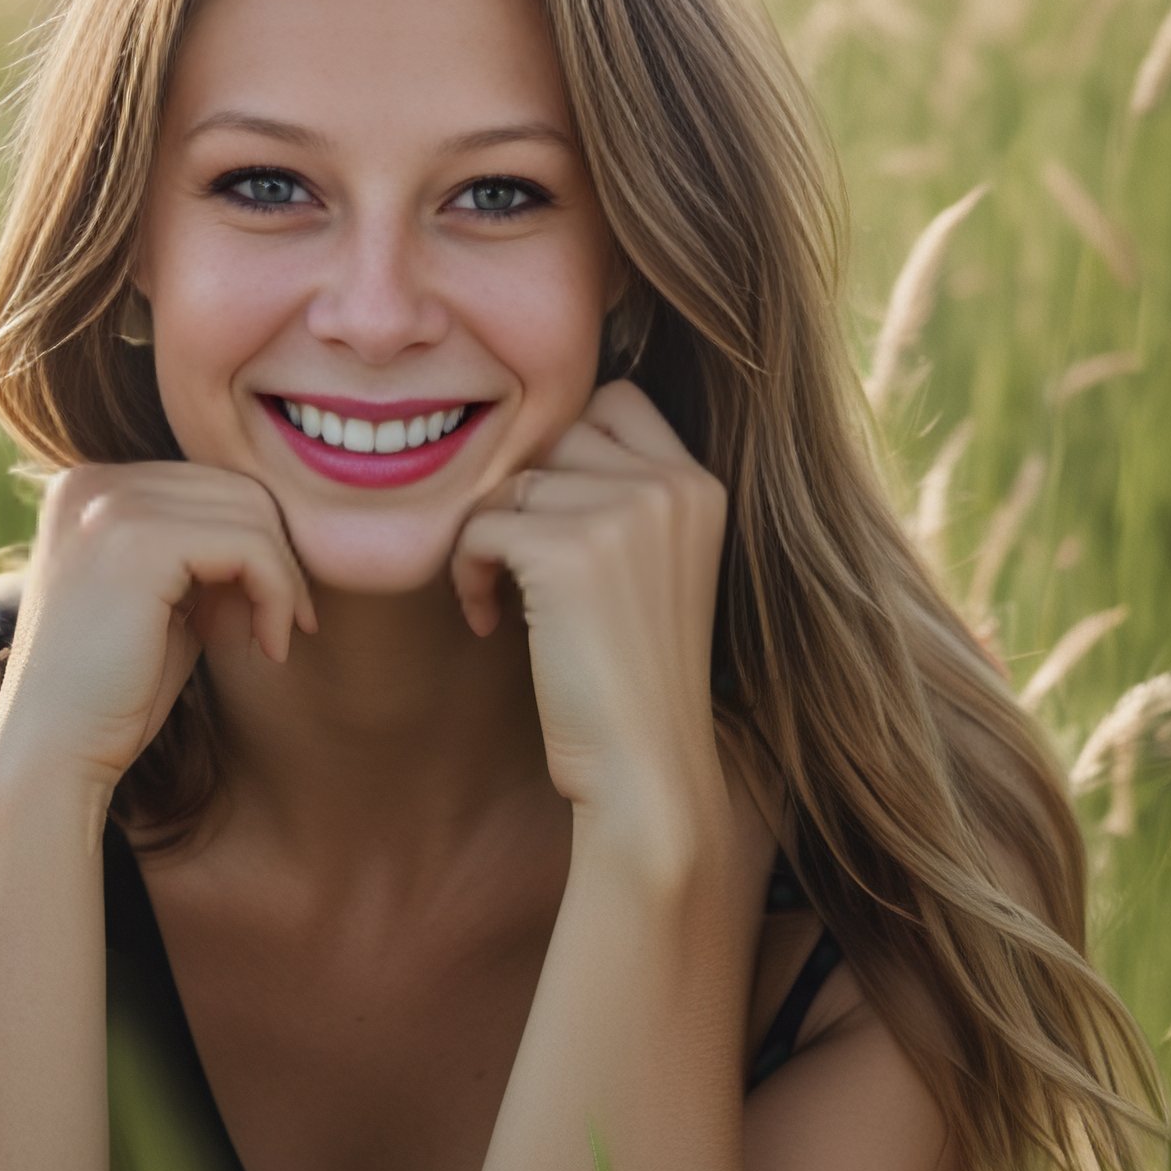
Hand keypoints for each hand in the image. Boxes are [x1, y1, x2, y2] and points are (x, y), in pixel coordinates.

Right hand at [0, 460, 315, 796]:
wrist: (52, 753)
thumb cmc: (112, 692)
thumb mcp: (164, 603)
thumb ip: (204, 556)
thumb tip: (281, 529)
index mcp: (88, 488)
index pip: (208, 481)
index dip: (256, 543)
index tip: (274, 608)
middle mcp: (91, 483)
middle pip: (235, 486)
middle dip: (278, 556)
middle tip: (287, 625)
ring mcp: (109, 507)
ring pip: (251, 512)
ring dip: (283, 580)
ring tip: (274, 638)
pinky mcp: (139, 543)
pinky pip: (250, 546)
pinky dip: (277, 595)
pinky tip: (268, 646)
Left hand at [449, 381, 737, 878]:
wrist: (645, 769)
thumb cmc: (634, 682)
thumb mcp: (656, 570)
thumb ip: (625, 500)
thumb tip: (538, 448)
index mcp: (703, 486)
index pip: (617, 401)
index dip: (568, 449)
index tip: (549, 521)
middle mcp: (672, 485)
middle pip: (557, 435)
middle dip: (524, 494)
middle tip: (514, 564)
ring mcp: (623, 511)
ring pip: (512, 482)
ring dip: (488, 537)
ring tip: (499, 601)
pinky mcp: (567, 549)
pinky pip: (481, 526)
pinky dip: (468, 571)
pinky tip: (488, 621)